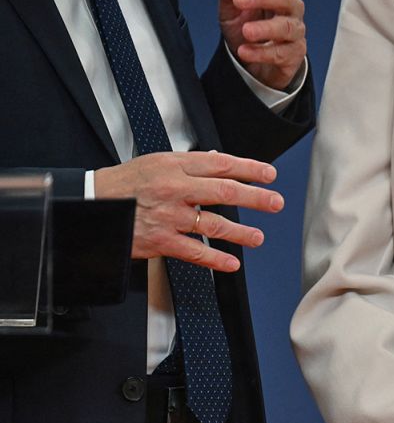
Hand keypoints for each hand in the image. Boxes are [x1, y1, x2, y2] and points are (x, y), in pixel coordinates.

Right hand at [94, 151, 282, 271]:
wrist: (88, 204)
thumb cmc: (123, 184)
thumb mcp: (154, 163)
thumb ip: (188, 164)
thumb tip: (219, 159)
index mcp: (173, 165)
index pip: (220, 164)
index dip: (249, 169)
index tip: (269, 174)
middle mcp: (174, 188)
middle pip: (225, 191)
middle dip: (256, 198)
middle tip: (276, 202)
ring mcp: (169, 215)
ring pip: (215, 224)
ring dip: (242, 233)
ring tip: (258, 237)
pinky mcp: (161, 240)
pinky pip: (195, 251)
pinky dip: (216, 259)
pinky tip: (232, 264)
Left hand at [215, 0, 306, 90]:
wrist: (255, 65)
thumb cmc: (246, 29)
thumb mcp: (230, 11)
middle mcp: (290, 8)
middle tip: (239, 0)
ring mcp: (295, 31)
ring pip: (287, 26)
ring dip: (265, 28)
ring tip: (246, 31)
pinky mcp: (295, 53)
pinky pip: (283, 52)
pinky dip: (262, 53)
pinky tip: (245, 51)